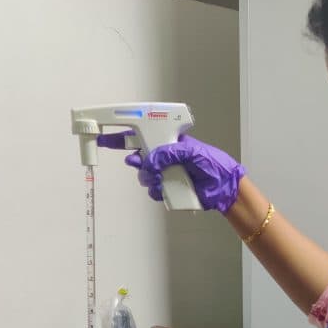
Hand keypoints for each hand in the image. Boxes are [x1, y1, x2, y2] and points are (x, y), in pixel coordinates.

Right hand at [96, 132, 244, 210]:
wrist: (223, 188)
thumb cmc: (212, 164)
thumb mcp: (191, 151)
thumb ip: (168, 153)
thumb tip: (149, 160)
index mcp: (168, 143)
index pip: (141, 135)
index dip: (121, 136)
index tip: (104, 138)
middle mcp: (164, 158)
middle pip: (137, 157)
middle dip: (136, 161)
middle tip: (139, 163)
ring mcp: (165, 174)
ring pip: (144, 176)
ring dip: (149, 178)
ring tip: (163, 178)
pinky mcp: (168, 189)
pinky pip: (153, 191)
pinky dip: (157, 191)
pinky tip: (167, 188)